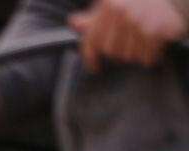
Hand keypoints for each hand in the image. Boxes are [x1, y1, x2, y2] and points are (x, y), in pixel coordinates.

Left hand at [69, 0, 188, 72]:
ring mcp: (137, 22)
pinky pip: (147, 57)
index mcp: (108, 5)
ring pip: (128, 56)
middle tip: (130, 45)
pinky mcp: (154, 31)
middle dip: (120, 52)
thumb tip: (74, 23)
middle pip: (110, 52)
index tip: (96, 67)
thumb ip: (94, 17)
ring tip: (144, 42)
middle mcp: (120, 12)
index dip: (91, 58)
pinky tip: (154, 48)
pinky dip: (151, 57)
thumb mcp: (115, 4)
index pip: (92, 40)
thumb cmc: (141, 2)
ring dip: (137, 54)